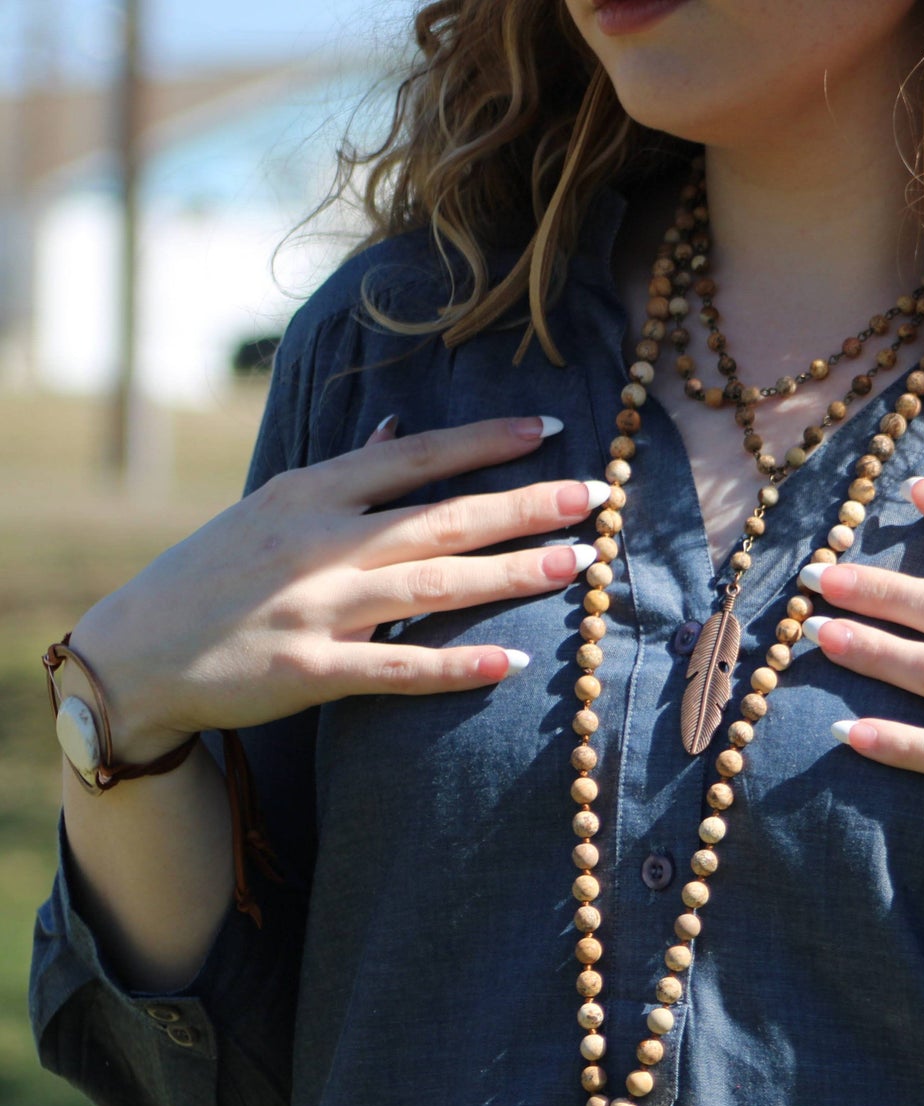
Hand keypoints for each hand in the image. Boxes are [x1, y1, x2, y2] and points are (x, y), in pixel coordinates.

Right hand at [67, 415, 602, 760]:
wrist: (135, 652)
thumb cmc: (213, 573)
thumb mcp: (272, 507)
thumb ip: (345, 471)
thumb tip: (399, 427)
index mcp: (313, 494)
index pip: (418, 458)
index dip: (487, 443)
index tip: (550, 430)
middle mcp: (320, 543)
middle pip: (443, 517)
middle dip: (526, 504)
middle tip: (598, 496)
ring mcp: (316, 608)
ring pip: (433, 585)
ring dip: (511, 574)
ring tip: (578, 566)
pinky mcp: (310, 670)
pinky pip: (397, 668)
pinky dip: (456, 665)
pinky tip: (511, 662)